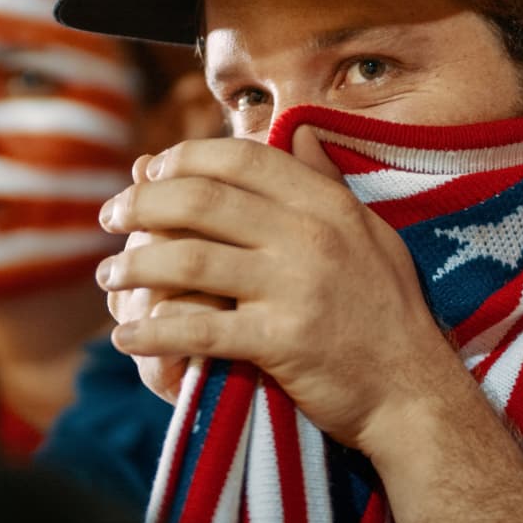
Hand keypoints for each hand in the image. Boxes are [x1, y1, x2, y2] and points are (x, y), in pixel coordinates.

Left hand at [96, 129, 460, 452]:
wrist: (413, 392)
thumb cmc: (388, 313)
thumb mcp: (370, 233)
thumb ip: (327, 182)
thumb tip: (297, 130)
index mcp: (327, 205)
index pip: (241, 158)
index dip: (184, 158)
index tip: (150, 171)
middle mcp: (309, 236)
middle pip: (202, 200)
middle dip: (142, 204)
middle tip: (111, 218)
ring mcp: (295, 288)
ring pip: (188, 258)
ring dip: (135, 266)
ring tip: (109, 276)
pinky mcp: (281, 341)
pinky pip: (198, 329)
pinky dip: (153, 332)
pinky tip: (126, 336)